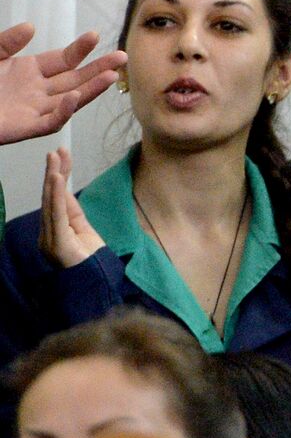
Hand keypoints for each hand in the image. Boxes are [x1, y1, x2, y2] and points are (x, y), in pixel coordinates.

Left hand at [0, 23, 125, 144]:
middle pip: (76, 79)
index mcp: (30, 71)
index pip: (64, 60)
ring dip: (92, 89)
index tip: (94, 35)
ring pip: (72, 100)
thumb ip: (7, 41)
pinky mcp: (26, 127)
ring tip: (112, 76)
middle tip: (122, 57)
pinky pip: (51, 121)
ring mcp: (35, 109)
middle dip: (99, 69)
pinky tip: (74, 97)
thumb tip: (32, 26)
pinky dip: (64, 111)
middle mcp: (38, 91)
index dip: (80, 49)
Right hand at [38, 149, 105, 267]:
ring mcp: (50, 239)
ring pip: (51, 203)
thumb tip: (65, 192)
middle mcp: (48, 234)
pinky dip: (57, 196)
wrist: (96, 286)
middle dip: (54, 173)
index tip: (61, 157)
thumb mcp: (85, 232)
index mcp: (55, 231)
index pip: (55, 200)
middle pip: (51, 198)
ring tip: (54, 159)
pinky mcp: (57, 244)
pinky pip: (56, 215)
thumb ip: (74, 214)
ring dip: (53, 179)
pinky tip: (57, 179)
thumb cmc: (91, 263)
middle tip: (56, 151)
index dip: (58, 178)